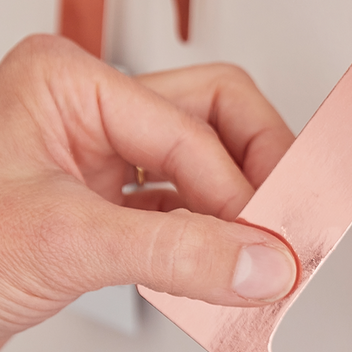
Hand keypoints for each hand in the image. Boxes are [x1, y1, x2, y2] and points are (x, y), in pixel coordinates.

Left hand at [0, 34, 297, 351]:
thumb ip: (177, 253)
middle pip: (215, 117)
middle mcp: (87, 110)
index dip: (238, 189)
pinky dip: (209, 240)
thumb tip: (262, 262)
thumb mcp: (65, 243)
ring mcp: (96, 157)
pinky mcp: (103, 207)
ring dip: (235, 207)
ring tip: (258, 249)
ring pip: (205, 162)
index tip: (271, 244)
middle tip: (286, 220)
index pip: (193, 124)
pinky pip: (182, 210)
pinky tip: (221, 268)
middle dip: (255, 170)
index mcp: (69, 83)